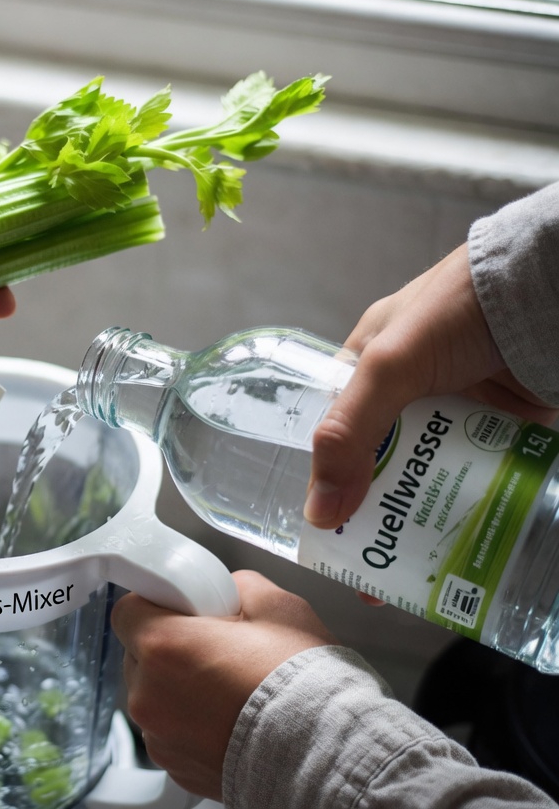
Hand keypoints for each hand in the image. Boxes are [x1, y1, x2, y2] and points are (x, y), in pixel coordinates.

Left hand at [112, 570, 336, 800]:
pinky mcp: (175, 767)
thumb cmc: (303, 682)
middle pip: (139, 655)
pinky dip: (190, 724)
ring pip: (154, 696)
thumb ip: (235, 586)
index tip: (183, 609)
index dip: (157, 605)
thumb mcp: (277, 604)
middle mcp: (148, 695)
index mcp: (162, 646)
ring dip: (178, 688)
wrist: (329, 754)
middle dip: (170, 647)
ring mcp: (159, 736)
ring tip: (229, 689)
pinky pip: (170, 731)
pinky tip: (230, 719)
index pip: (127, 611)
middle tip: (217, 649)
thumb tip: (225, 591)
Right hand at [304, 244, 556, 528]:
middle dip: (376, 503)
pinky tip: (461, 537)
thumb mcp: (388, 368)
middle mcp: (410, 390)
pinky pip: (479, 473)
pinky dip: (471, 501)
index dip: (328, 474)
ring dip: (425, 509)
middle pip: (383, 459)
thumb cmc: (458, 310)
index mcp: (369, 366)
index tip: (327, 523)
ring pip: (431, 472)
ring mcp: (458, 410)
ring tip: (413, 562)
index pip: (337, 429)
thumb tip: (318, 512)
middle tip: (367, 556)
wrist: (543, 292)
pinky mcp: (501, 428)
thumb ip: (349, 434)